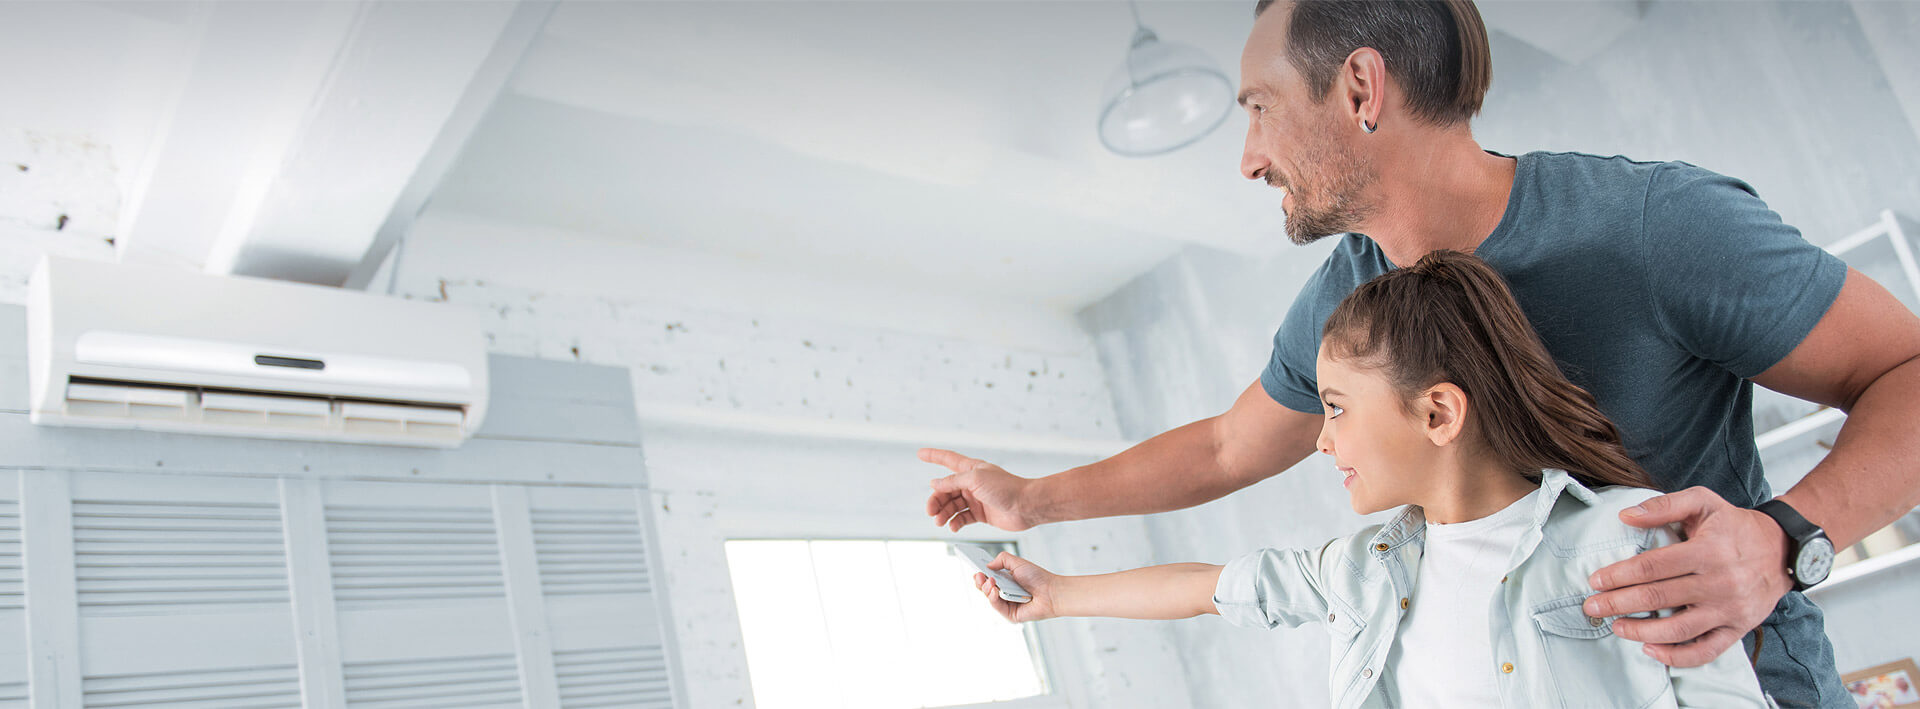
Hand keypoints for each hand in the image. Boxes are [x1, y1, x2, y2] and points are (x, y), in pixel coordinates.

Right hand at [922, 448, 1037, 531]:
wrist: (1026, 506)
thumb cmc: (1006, 488)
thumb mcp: (975, 479)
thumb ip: (953, 481)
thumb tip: (935, 483)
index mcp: (971, 469)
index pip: (948, 459)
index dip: (933, 455)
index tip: (919, 453)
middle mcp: (972, 482)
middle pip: (945, 489)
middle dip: (936, 500)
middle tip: (931, 512)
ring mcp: (976, 498)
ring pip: (952, 505)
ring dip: (944, 513)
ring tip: (940, 522)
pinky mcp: (981, 513)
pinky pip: (962, 517)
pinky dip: (955, 522)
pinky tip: (953, 526)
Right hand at [974, 551, 1058, 622]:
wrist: (1051, 591)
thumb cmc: (1038, 577)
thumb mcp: (1018, 563)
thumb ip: (1002, 559)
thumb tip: (987, 565)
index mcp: (1005, 581)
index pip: (988, 579)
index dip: (980, 575)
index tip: (975, 569)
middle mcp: (1004, 593)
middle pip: (985, 589)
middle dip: (979, 582)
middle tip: (979, 575)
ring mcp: (1006, 604)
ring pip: (989, 598)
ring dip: (986, 589)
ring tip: (989, 581)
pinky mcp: (1010, 615)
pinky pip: (997, 607)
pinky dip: (993, 598)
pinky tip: (995, 590)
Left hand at [1583, 486, 1792, 666]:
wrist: (1782, 549)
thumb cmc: (1735, 525)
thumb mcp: (1703, 502)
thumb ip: (1664, 505)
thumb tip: (1626, 516)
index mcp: (1708, 551)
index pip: (1653, 567)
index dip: (1620, 575)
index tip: (1596, 581)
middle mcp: (1720, 582)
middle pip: (1659, 598)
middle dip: (1619, 604)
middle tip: (1592, 607)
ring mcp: (1730, 609)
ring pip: (1678, 629)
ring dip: (1640, 631)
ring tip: (1615, 626)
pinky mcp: (1737, 629)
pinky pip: (1705, 651)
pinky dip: (1676, 656)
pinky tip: (1650, 649)